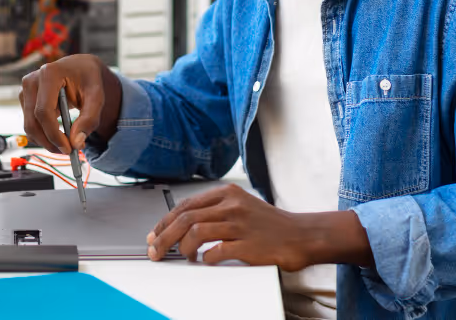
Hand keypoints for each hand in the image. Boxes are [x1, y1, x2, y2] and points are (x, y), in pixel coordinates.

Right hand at [18, 55, 122, 154]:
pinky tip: (59, 135)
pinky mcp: (25, 99)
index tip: (68, 148)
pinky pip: (30, 123)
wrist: (80, 68)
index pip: (43, 111)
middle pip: (33, 121)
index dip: (53, 134)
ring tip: (66, 144)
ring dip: (46, 140)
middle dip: (49, 141)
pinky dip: (43, 134)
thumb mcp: (96, 96)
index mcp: (48, 74)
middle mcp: (32, 81)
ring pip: (29, 125)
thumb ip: (89, 119)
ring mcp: (26, 90)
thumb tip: (76, 142)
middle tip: (68, 151)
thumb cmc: (88, 78)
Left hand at [147, 184, 374, 270]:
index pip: (185, 205)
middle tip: (155, 251)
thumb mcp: (240, 205)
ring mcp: (241, 224)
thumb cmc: (269, 224)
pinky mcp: (249, 245)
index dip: (165, 222)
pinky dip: (206, 259)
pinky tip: (205, 262)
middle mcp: (232, 205)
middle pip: (185, 218)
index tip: (154, 234)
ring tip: (184, 257)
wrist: (301, 235)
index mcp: (227, 193)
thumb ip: (214, 209)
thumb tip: (181, 223)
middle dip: (164, 237)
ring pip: (196, 232)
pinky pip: (217, 252)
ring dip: (183, 248)